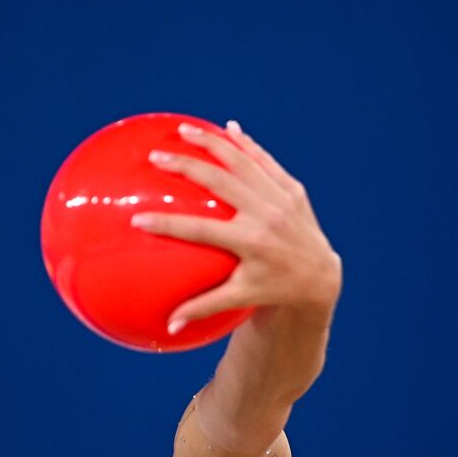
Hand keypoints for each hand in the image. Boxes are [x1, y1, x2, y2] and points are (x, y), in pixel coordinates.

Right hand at [129, 120, 341, 333]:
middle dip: (186, 167)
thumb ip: (202, 307)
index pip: (200, 230)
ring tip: (184, 130)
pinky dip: (247, 144)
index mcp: (249, 243)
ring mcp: (280, 199)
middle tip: (156, 156)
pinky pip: (265, 161)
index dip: (167, 224)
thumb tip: (168, 328)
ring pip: (242, 163)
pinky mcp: (292, 189)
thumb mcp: (239, 298)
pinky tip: (228, 128)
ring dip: (212, 143)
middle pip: (219, 183)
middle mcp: (265, 216)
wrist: (319, 276)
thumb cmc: (272, 289)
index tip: (138, 218)